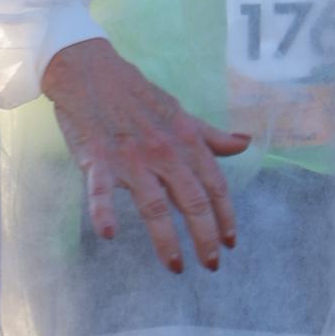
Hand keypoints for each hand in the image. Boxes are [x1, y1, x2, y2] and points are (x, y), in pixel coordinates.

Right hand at [41, 39, 249, 273]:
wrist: (90, 70)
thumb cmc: (135, 94)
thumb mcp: (179, 112)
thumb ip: (210, 136)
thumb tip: (244, 143)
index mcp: (186, 140)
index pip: (214, 185)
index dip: (226, 216)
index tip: (231, 241)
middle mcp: (164, 152)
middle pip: (192, 201)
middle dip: (205, 236)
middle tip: (211, 264)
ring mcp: (130, 157)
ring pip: (154, 204)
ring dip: (166, 238)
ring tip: (175, 265)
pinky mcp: (96, 158)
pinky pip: (100, 189)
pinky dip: (103, 210)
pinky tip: (109, 233)